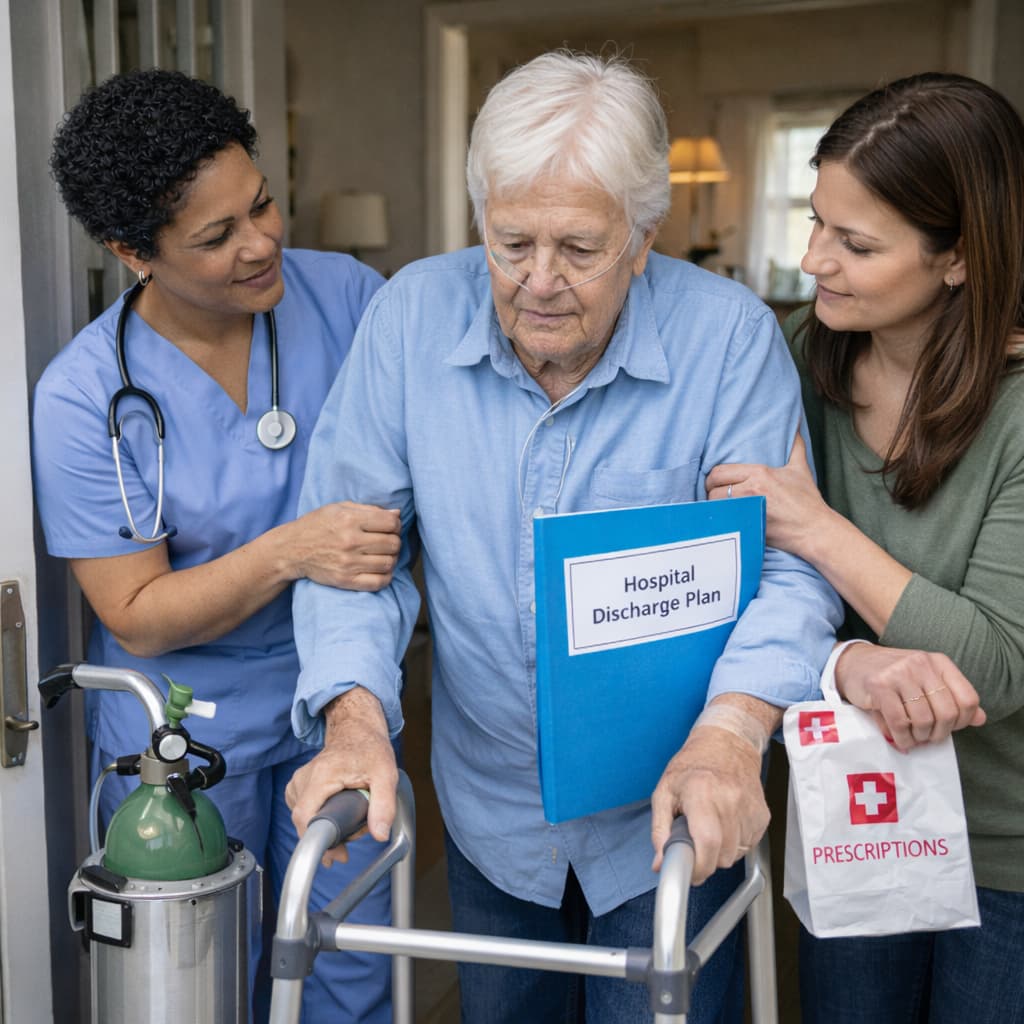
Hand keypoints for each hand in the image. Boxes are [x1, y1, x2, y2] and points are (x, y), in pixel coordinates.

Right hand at [285, 687, 397, 865]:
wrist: (356, 730)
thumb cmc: (370, 748)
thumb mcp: (386, 774)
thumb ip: (384, 805)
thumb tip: (379, 835)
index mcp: (322, 775)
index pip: (306, 818)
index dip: (319, 842)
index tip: (337, 854)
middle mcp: (304, 778)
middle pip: (306, 822)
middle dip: (331, 836)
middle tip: (356, 831)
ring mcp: (298, 782)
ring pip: (305, 819)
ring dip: (327, 826)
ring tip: (351, 816)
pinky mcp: (298, 786)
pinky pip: (304, 812)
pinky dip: (321, 817)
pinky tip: (338, 811)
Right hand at [288, 502, 400, 590]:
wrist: (291, 550)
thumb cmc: (317, 525)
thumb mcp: (339, 508)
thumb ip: (369, 509)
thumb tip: (397, 514)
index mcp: (349, 520)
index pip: (391, 523)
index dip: (395, 524)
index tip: (390, 527)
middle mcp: (350, 541)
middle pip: (393, 544)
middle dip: (394, 541)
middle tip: (387, 541)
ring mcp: (348, 563)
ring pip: (389, 563)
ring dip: (391, 559)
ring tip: (383, 555)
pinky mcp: (345, 581)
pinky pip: (379, 582)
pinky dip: (386, 577)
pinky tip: (380, 570)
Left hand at [650, 718, 768, 883]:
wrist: (727, 745)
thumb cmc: (693, 766)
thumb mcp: (664, 792)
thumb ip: (660, 830)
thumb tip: (660, 862)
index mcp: (701, 793)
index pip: (707, 842)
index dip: (698, 866)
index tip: (689, 872)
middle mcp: (729, 800)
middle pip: (723, 856)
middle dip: (706, 860)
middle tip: (695, 844)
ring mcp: (749, 808)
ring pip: (736, 855)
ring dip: (721, 851)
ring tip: (710, 827)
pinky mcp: (762, 816)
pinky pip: (748, 846)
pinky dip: (735, 843)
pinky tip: (726, 823)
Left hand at [706, 431, 831, 556]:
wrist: (814, 530)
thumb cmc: (807, 500)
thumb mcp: (800, 469)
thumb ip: (795, 446)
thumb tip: (796, 424)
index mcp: (759, 473)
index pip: (720, 472)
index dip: (712, 478)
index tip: (715, 482)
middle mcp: (751, 489)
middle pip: (713, 489)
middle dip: (710, 492)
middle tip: (714, 495)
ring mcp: (748, 509)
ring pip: (715, 505)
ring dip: (714, 506)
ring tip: (718, 507)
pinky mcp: (748, 526)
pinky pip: (723, 521)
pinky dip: (720, 519)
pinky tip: (723, 519)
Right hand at [835, 642, 985, 751]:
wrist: (853, 663)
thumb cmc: (893, 677)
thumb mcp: (925, 681)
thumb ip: (952, 698)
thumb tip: (981, 719)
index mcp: (938, 662)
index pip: (968, 699)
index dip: (962, 721)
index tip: (947, 727)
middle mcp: (921, 664)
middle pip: (947, 712)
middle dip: (939, 733)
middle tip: (928, 737)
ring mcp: (899, 673)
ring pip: (924, 720)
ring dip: (919, 737)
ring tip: (912, 737)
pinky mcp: (878, 685)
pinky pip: (899, 722)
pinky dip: (902, 738)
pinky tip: (900, 738)